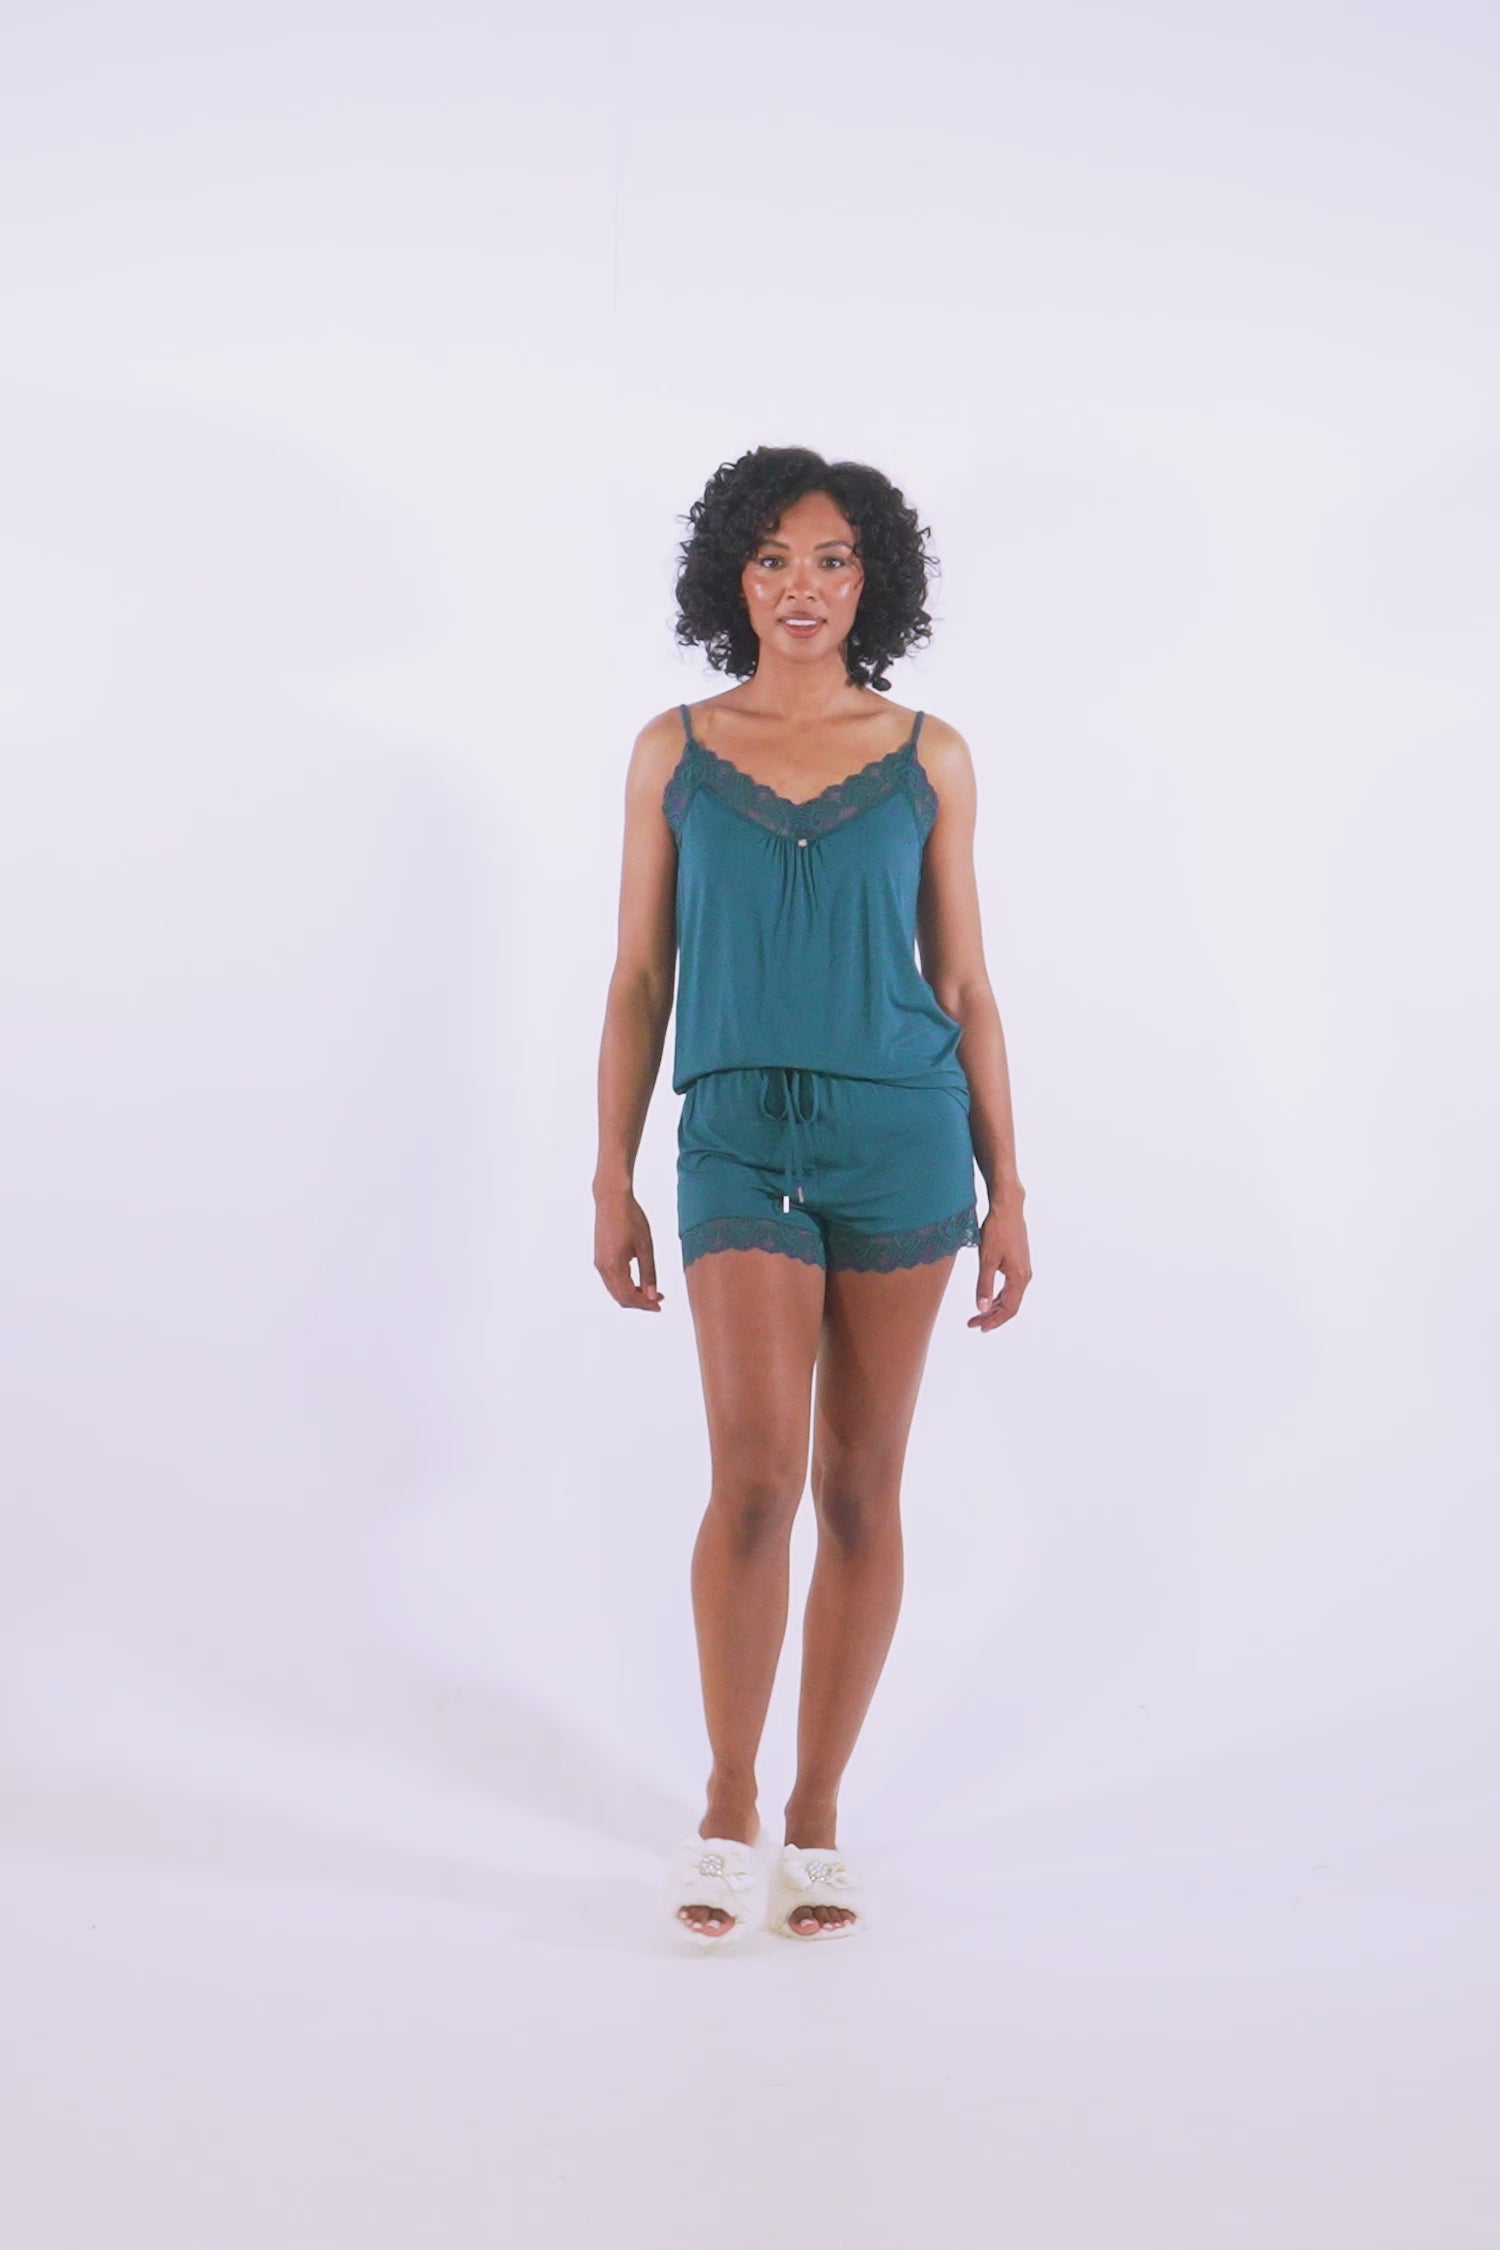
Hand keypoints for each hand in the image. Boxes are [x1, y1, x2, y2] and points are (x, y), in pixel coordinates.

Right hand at [594, 1187, 664, 1310]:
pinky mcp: (600, 1257)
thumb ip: (649, 1274)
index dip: (644, 1304)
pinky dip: (625, 1285)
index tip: (660, 1305)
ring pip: (615, 1290)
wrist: (611, 1199)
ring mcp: (599, 1263)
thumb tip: (652, 1295)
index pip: (628, 1297)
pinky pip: (612, 1280)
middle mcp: (602, 1268)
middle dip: (639, 1302)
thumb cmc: (630, 1218)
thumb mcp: (645, 1247)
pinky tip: (638, 1281)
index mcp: (613, 1266)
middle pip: (620, 1297)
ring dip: (632, 1294)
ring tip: (651, 1291)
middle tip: (659, 1299)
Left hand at [968, 1196, 1029, 1330]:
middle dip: (992, 1316)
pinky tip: (987, 1298)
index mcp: (1019, 1277)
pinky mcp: (1018, 1263)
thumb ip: (984, 1285)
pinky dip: (998, 1296)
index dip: (994, 1321)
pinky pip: (1010, 1287)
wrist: (1007, 1208)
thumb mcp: (986, 1259)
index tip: (979, 1327)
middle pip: (1010, 1305)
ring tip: (978, 1314)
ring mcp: (1023, 1269)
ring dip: (994, 1307)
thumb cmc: (997, 1231)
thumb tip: (981, 1307)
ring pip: (1010, 1297)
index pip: (1009, 1308)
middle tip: (974, 1323)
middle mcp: (1024, 1276)